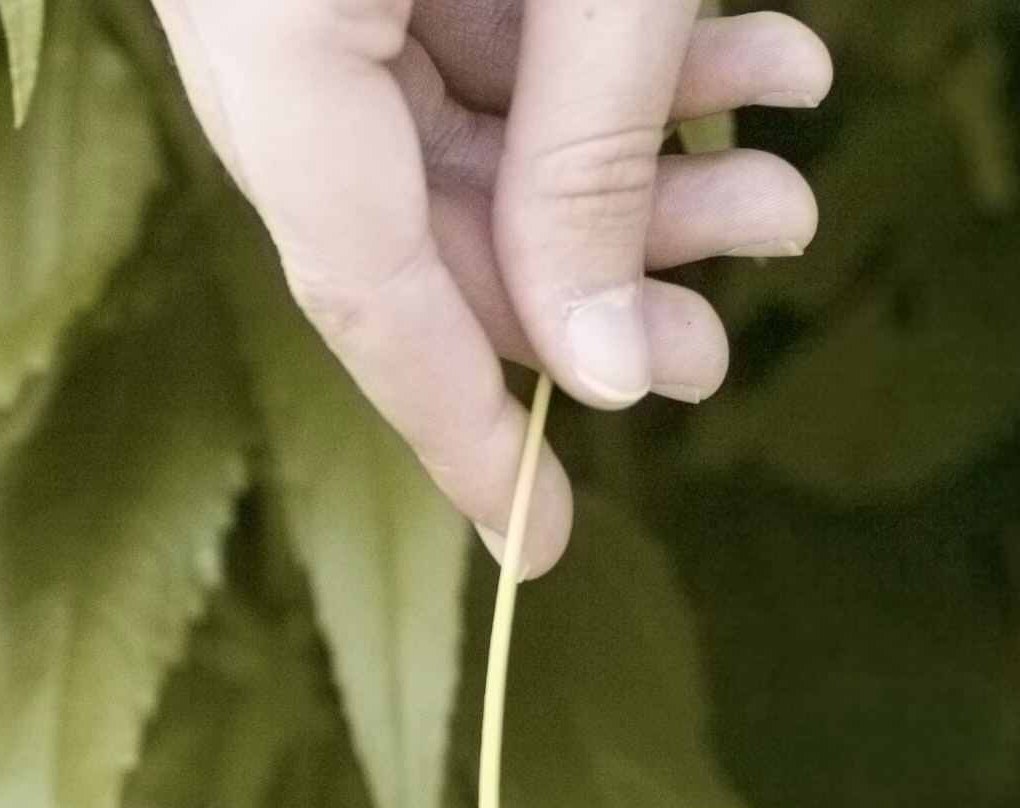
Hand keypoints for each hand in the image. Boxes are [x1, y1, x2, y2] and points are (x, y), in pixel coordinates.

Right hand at [150, 0, 830, 570]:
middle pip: (406, 218)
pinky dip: (597, 66)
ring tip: (776, 185)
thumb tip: (605, 368)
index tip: (537, 543)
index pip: (358, 286)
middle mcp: (243, 18)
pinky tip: (752, 62)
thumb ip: (590, 158)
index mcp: (264, 32)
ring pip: (451, 129)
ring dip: (627, 167)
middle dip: (591, 277)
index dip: (455, 427)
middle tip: (716, 341)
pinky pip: (457, 31)